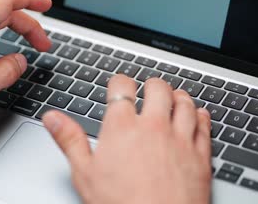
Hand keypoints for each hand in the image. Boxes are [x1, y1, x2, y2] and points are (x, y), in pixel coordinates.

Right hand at [43, 75, 211, 203]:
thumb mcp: (84, 174)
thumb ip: (69, 139)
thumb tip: (52, 118)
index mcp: (122, 127)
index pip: (122, 86)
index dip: (119, 82)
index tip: (119, 85)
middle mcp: (153, 126)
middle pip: (157, 88)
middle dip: (151, 85)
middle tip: (148, 90)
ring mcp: (180, 138)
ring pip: (184, 102)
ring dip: (178, 96)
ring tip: (173, 98)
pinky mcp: (200, 155)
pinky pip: (205, 125)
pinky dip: (202, 115)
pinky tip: (198, 115)